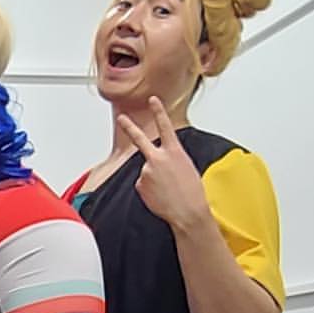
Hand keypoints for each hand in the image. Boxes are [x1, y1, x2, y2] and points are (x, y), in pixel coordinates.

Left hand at [121, 97, 210, 233]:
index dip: (158, 112)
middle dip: (130, 127)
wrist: (188, 212)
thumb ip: (170, 160)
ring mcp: (146, 171)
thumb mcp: (186, 167)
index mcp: (174, 151)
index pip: (165, 126)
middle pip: (140, 139)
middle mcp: (158, 158)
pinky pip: (143, 184)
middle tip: (121, 118)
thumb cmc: (192, 192)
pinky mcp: (140, 184)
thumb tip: (156, 165)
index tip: (153, 100)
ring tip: (167, 189)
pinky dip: (150, 189)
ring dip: (154, 179)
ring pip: (146, 171)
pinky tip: (160, 195)